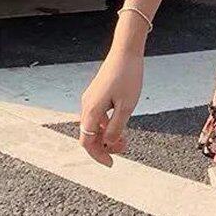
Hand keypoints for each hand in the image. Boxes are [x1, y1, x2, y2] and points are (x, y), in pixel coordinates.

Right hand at [79, 47, 142, 165]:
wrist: (126, 52)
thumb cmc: (129, 76)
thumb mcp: (127, 105)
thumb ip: (117, 127)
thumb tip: (109, 144)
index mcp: (91, 111)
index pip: (88, 142)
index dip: (98, 155)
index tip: (111, 163)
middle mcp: (86, 105)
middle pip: (90, 135)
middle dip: (105, 146)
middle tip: (124, 148)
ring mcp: (90, 98)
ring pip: (94, 125)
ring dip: (107, 134)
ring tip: (125, 138)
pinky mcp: (97, 93)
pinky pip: (98, 115)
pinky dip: (108, 123)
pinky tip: (121, 122)